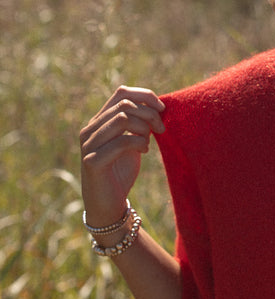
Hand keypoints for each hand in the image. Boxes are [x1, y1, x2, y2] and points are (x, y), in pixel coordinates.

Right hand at [80, 86, 164, 226]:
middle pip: (125, 104)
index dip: (145, 96)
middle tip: (161, 129)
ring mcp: (88, 144)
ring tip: (148, 142)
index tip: (162, 109)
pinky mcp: (92, 161)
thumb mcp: (132, 143)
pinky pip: (121, 141)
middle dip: (150, 114)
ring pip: (122, 118)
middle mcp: (90, 129)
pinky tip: (144, 151)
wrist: (107, 205)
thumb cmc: (120, 172)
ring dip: (144, 128)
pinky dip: (139, 143)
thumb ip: (139, 125)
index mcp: (99, 121)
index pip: (121, 93)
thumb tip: (158, 107)